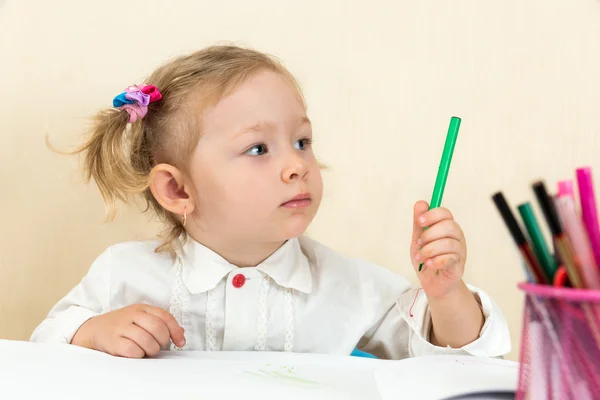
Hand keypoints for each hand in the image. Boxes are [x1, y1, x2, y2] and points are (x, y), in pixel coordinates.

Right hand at [71, 304, 185, 357]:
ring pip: (147, 340)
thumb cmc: (123, 325)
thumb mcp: (141, 318)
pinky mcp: (113, 341)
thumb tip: (181, 333)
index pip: (165, 317)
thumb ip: (160, 324)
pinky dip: (139, 354)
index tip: (180, 342)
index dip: (175, 331)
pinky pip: (133, 350)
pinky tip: (136, 353)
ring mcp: (122, 327)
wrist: (94, 329)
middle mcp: (132, 314)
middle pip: (158, 328)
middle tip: (159, 346)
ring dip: (152, 350)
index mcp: (142, 308)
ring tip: (147, 351)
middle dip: (163, 341)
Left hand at [410, 200, 466, 298]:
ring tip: (421, 257)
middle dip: (429, 234)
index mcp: (447, 227)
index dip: (432, 215)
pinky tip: (428, 264)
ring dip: (429, 250)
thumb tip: (421, 203)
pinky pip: (449, 259)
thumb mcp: (418, 239)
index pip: (445, 213)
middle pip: (449, 226)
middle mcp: (457, 237)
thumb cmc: (427, 258)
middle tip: (419, 243)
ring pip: (448, 243)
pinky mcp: (458, 266)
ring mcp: (460, 252)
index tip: (419, 222)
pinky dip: (435, 261)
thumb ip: (419, 223)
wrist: (432, 282)